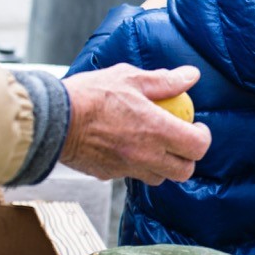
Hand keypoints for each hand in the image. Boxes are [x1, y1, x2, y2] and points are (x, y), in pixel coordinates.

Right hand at [60, 64, 210, 184]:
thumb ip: (164, 81)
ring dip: (163, 164)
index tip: (196, 126)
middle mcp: (146, 155)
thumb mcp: (130, 78)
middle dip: (188, 157)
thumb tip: (190, 76)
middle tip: (181, 139)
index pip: (198, 146)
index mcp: (157, 130)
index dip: (203, 137)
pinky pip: (131, 176)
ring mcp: (127, 168)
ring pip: (159, 177)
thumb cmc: (89, 96)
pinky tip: (127, 147)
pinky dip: (137, 166)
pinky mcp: (108, 174)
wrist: (51, 120)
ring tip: (155, 144)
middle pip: (184, 170)